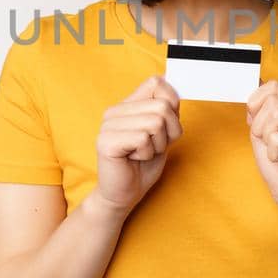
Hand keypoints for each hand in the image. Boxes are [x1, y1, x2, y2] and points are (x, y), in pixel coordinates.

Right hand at [92, 75, 181, 214]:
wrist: (124, 194)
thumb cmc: (143, 164)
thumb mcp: (163, 133)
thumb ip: (167, 109)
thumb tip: (171, 83)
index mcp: (126, 104)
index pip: (156, 82)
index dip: (171, 105)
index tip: (164, 127)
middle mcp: (114, 111)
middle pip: (162, 106)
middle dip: (168, 132)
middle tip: (152, 147)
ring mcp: (107, 125)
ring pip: (155, 122)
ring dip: (157, 145)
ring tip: (142, 153)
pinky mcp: (106, 141)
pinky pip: (143, 139)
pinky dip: (147, 153)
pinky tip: (134, 159)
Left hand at [246, 80, 277, 215]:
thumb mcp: (263, 134)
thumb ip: (259, 113)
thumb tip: (251, 93)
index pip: (273, 86)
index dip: (258, 106)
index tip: (264, 130)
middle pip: (271, 101)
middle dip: (262, 127)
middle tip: (275, 146)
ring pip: (274, 115)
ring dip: (268, 140)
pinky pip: (277, 137)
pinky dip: (274, 153)